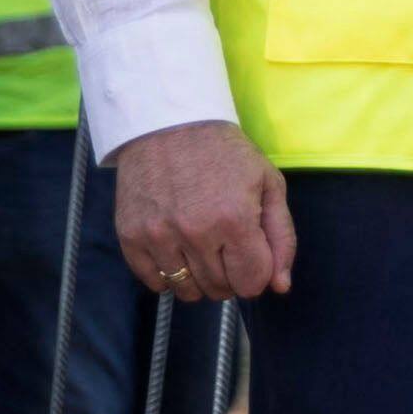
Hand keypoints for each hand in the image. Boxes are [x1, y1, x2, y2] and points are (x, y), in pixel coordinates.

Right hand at [111, 120, 292, 301]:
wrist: (167, 122)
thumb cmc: (224, 152)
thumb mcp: (267, 183)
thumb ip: (281, 237)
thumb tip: (280, 286)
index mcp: (234, 219)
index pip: (251, 283)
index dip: (256, 273)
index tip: (250, 254)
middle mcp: (195, 232)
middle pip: (219, 289)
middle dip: (229, 275)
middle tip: (225, 246)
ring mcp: (159, 236)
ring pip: (187, 290)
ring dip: (199, 279)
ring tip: (201, 248)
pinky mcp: (131, 235)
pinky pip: (154, 281)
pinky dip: (167, 274)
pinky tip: (176, 249)